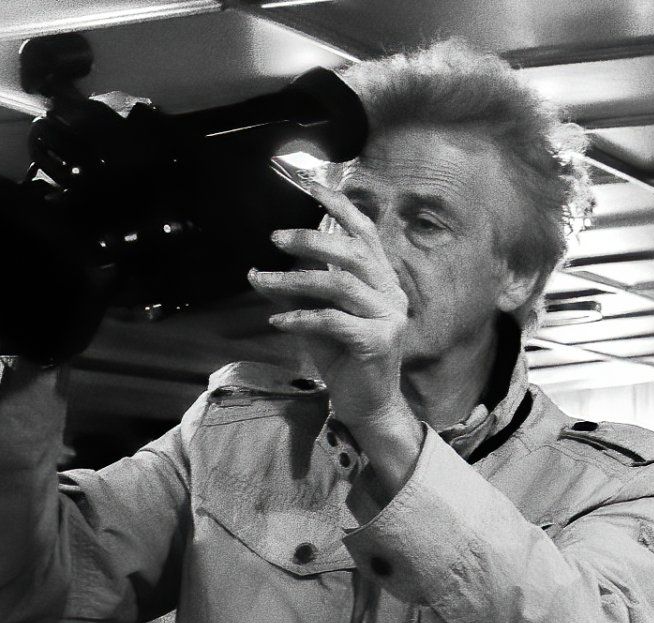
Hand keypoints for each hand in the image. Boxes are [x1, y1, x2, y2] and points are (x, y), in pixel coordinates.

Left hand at [248, 177, 423, 486]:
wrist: (367, 406)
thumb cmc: (344, 360)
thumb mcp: (318, 318)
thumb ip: (301, 292)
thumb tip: (261, 272)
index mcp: (384, 280)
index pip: (365, 234)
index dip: (341, 206)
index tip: (311, 184)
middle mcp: (392, 294)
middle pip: (352, 252)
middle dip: (309, 240)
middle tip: (273, 238)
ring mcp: (389, 318)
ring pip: (339, 284)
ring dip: (293, 280)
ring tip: (261, 280)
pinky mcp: (378, 343)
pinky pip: (333, 320)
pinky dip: (301, 317)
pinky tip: (278, 320)